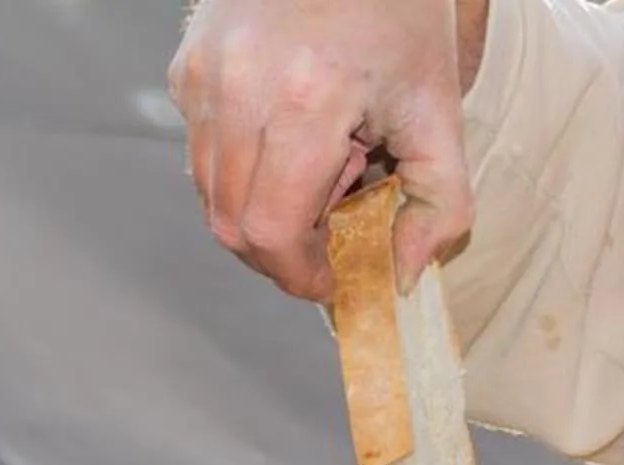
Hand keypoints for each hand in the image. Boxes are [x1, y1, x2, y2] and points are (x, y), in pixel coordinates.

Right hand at [168, 0, 489, 300]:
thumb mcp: (439, 105)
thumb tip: (402, 273)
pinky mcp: (184, 70)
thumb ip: (439, 200)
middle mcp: (239, 89)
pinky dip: (240, 168)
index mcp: (306, 100)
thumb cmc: (400, 14)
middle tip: (329, 223)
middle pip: (232, 224)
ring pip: (209, 195)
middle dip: (280, 246)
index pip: (272, 230)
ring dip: (258, 208)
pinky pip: (200, 153)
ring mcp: (202, 77)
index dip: (299, 273)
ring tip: (313, 165)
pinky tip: (285, 133)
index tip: (331, 278)